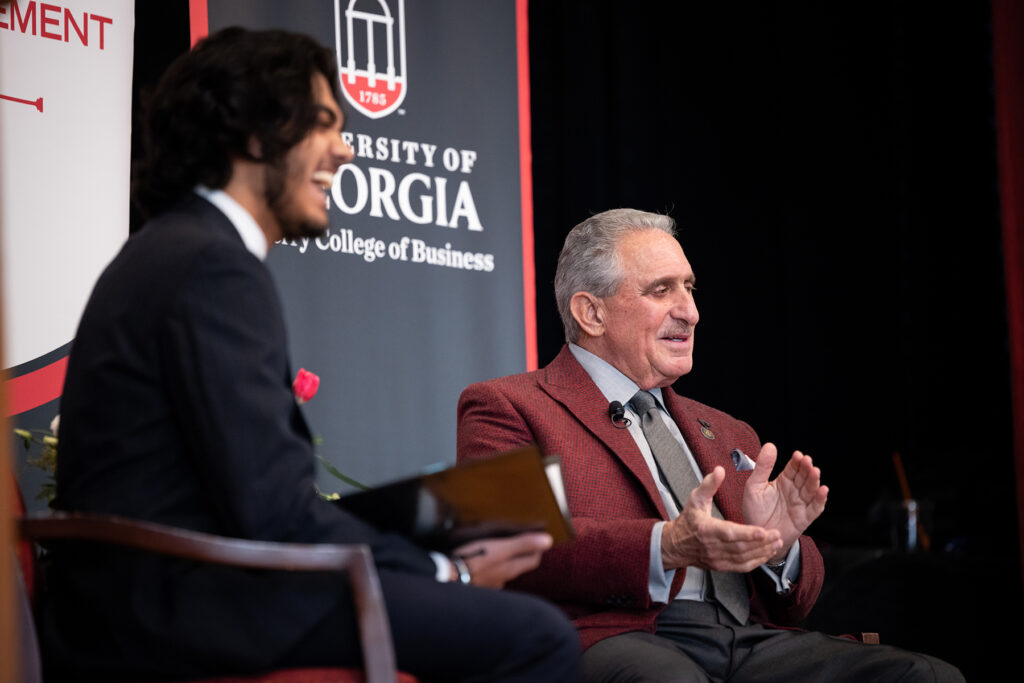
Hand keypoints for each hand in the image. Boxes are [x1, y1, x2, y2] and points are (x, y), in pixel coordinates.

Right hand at [450, 532, 552, 588]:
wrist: (449, 577)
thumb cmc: (475, 560)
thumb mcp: (501, 548)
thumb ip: (524, 544)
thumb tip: (548, 541)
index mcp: (511, 569)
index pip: (532, 561)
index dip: (537, 550)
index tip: (537, 541)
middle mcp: (503, 579)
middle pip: (517, 567)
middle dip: (520, 557)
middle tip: (520, 544)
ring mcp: (489, 585)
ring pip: (502, 573)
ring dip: (503, 563)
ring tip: (499, 553)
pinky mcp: (476, 587)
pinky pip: (487, 577)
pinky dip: (488, 570)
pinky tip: (480, 565)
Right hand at [661, 466, 782, 571]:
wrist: (676, 545)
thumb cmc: (688, 521)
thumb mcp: (695, 499)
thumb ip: (709, 484)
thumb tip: (720, 470)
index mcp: (706, 529)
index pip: (729, 532)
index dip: (746, 533)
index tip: (762, 530)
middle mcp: (712, 547)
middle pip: (740, 547)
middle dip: (761, 542)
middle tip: (777, 535)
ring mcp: (718, 559)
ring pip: (744, 558)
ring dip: (762, 551)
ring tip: (777, 543)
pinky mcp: (722, 566)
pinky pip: (742, 567)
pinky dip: (757, 561)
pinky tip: (767, 553)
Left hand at [742, 443, 828, 561]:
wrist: (757, 536)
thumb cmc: (755, 510)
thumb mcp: (754, 486)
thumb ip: (762, 468)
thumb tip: (770, 445)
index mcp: (783, 481)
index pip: (793, 468)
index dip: (797, 461)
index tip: (797, 455)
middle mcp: (795, 491)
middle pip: (804, 477)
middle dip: (806, 469)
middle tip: (807, 461)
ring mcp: (801, 504)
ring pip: (811, 490)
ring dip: (814, 481)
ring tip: (815, 472)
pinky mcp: (805, 518)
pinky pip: (815, 508)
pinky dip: (820, 499)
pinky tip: (823, 490)